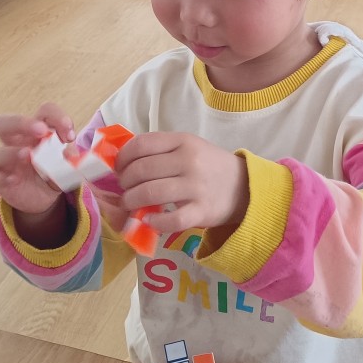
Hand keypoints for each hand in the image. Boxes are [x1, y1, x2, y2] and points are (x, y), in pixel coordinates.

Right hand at [0, 104, 76, 215]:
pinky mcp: (1, 182)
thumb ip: (69, 158)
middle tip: (41, 130)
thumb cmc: (54, 172)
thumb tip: (69, 154)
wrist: (45, 199)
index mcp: (36, 131)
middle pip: (4, 123)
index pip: (44, 112)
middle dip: (21, 123)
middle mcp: (17, 143)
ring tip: (28, 156)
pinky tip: (15, 179)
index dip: (57, 117)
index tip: (69, 136)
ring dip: (11, 153)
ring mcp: (6, 163)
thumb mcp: (67, 165)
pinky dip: (3, 178)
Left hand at [117, 133, 248, 233]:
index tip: (118, 168)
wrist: (244, 187)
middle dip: (124, 182)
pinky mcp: (202, 211)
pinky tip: (148, 220)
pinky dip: (154, 222)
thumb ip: (160, 150)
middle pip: (141, 170)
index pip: (141, 145)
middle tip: (124, 189)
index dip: (122, 158)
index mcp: (182, 141)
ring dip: (131, 201)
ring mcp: (196, 186)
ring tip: (130, 205)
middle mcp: (188, 160)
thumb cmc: (208, 166)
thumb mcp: (188, 147)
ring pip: (150, 193)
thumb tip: (122, 160)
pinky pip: (171, 219)